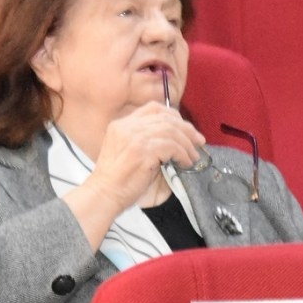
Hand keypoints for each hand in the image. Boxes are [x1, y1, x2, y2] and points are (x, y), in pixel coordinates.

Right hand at [61, 104, 205, 248]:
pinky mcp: (142, 151)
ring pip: (172, 131)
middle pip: (166, 118)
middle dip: (187, 130)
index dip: (174, 116)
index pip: (153, 108)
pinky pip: (172, 146)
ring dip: (187, 145)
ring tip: (192, 157)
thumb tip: (177, 137)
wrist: (104, 194)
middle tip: (198, 142)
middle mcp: (127, 127)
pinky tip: (184, 163)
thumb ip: (145, 139)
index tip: (186, 129)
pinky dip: (183, 154)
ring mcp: (134, 138)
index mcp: (121, 125)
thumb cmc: (117, 179)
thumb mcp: (127, 151)